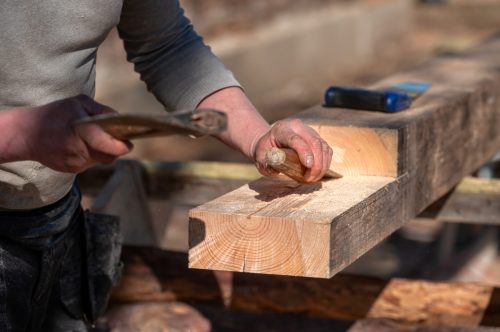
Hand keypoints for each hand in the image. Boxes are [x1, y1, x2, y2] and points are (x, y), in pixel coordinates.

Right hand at [16, 95, 131, 172]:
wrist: (25, 134)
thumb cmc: (54, 115)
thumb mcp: (78, 103)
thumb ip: (101, 110)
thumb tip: (119, 119)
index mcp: (83, 132)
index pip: (111, 146)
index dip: (123, 146)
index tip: (128, 141)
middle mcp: (80, 151)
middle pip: (110, 156)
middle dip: (115, 149)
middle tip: (115, 139)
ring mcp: (75, 163)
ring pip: (100, 160)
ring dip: (102, 151)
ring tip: (92, 139)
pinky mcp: (71, 170)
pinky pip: (89, 164)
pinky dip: (90, 155)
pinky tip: (80, 145)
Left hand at [251, 119, 332, 182]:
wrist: (270, 140)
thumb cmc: (265, 150)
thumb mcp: (260, 156)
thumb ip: (264, 164)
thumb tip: (275, 170)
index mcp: (282, 130)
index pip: (296, 139)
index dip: (304, 152)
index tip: (308, 166)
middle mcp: (298, 127)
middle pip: (314, 143)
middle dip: (316, 164)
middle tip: (310, 179)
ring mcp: (309, 131)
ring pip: (323, 147)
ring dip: (322, 165)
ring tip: (314, 178)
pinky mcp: (317, 138)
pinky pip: (326, 150)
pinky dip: (326, 163)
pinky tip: (319, 173)